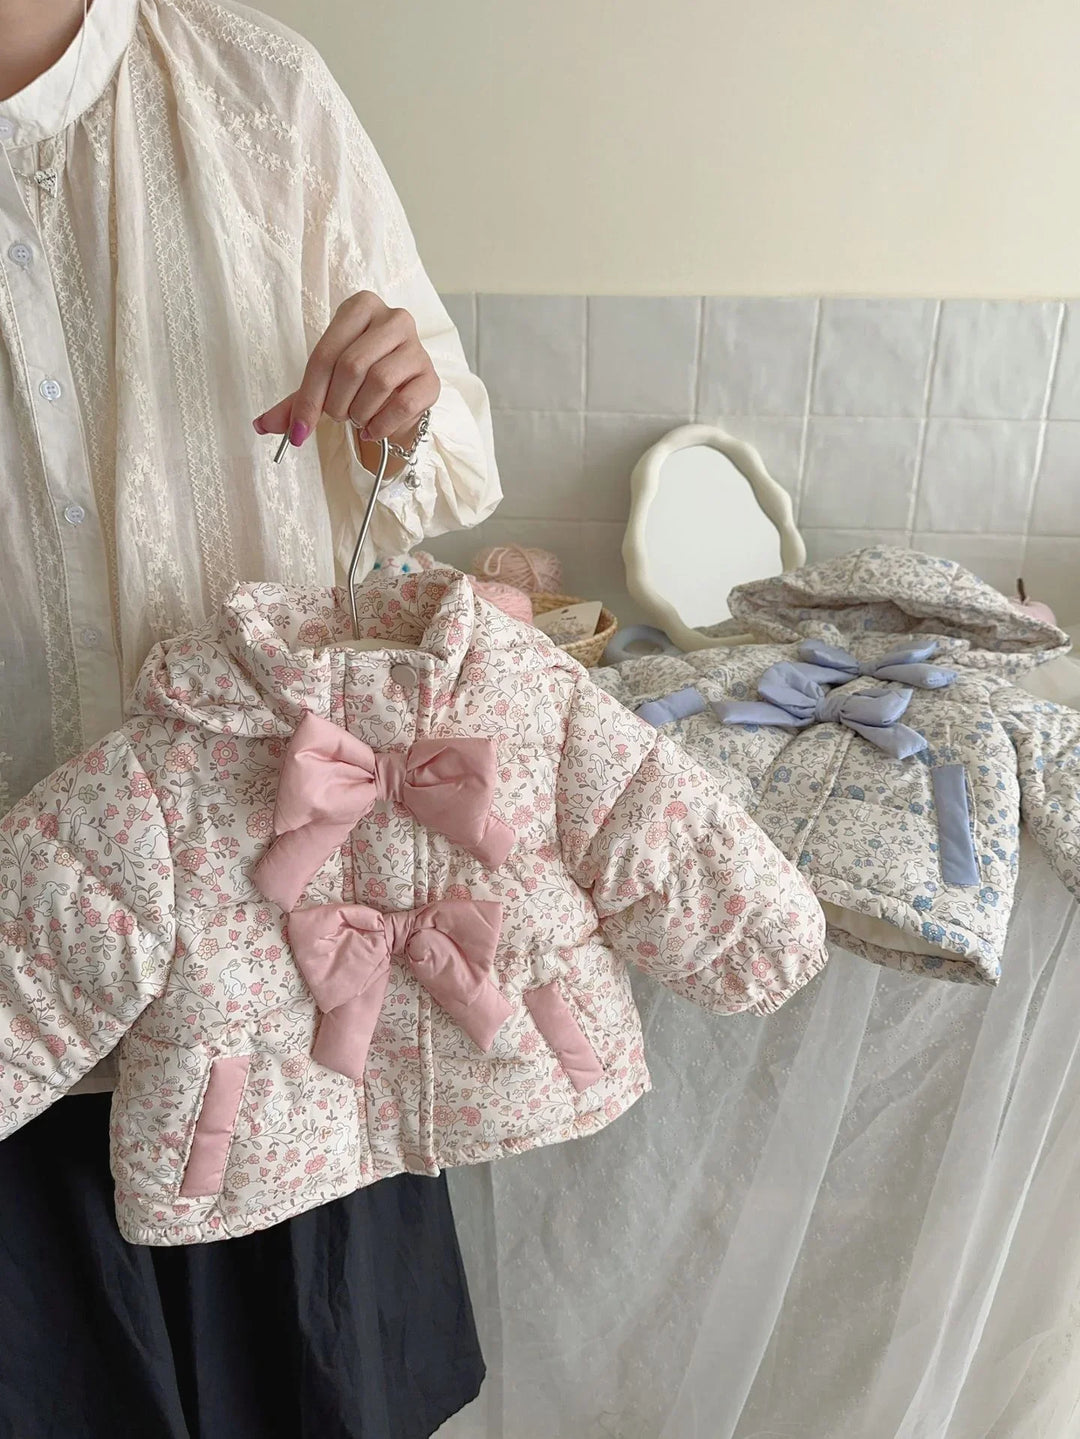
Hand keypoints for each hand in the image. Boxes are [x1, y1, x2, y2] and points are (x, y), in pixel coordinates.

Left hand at [254, 292, 439, 450]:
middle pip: (352, 366)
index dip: (309, 397)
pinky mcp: (431, 377)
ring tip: (359, 418)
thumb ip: (294, 403)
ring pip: (379, 382)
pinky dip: (382, 424)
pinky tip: (374, 429)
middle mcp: (393, 318)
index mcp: (360, 307)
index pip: (326, 353)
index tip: (299, 431)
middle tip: (339, 416)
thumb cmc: (358, 381)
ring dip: (360, 413)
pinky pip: (404, 403)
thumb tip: (261, 425)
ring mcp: (417, 346)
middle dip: (337, 403)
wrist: (398, 393)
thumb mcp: (323, 385)